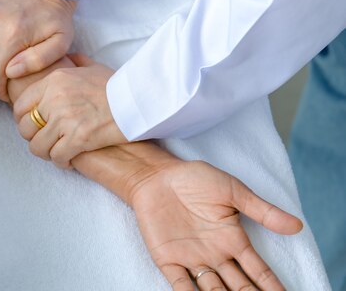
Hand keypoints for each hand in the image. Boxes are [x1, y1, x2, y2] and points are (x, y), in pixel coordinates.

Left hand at [13, 54, 126, 167]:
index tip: (35, 126)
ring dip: (46, 152)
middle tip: (46, 140)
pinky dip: (61, 161)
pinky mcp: (79, 138)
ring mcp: (66, 119)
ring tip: (56, 152)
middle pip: (25, 128)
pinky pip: (57, 157)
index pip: (20, 106)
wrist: (141, 100)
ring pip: (38, 146)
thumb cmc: (119, 86)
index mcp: (54, 81)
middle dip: (34, 137)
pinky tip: (69, 159)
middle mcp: (55, 99)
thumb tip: (68, 58)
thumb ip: (76, 64)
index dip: (23, 120)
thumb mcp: (93, 68)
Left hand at [81, 144, 301, 290]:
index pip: (258, 271)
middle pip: (238, 286)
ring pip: (213, 290)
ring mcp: (191, 259)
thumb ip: (262, 211)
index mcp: (233, 240)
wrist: (157, 176)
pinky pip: (180, 284)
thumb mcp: (233, 191)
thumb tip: (297, 226)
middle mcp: (215, 255)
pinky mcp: (168, 259)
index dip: (271, 286)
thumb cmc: (195, 179)